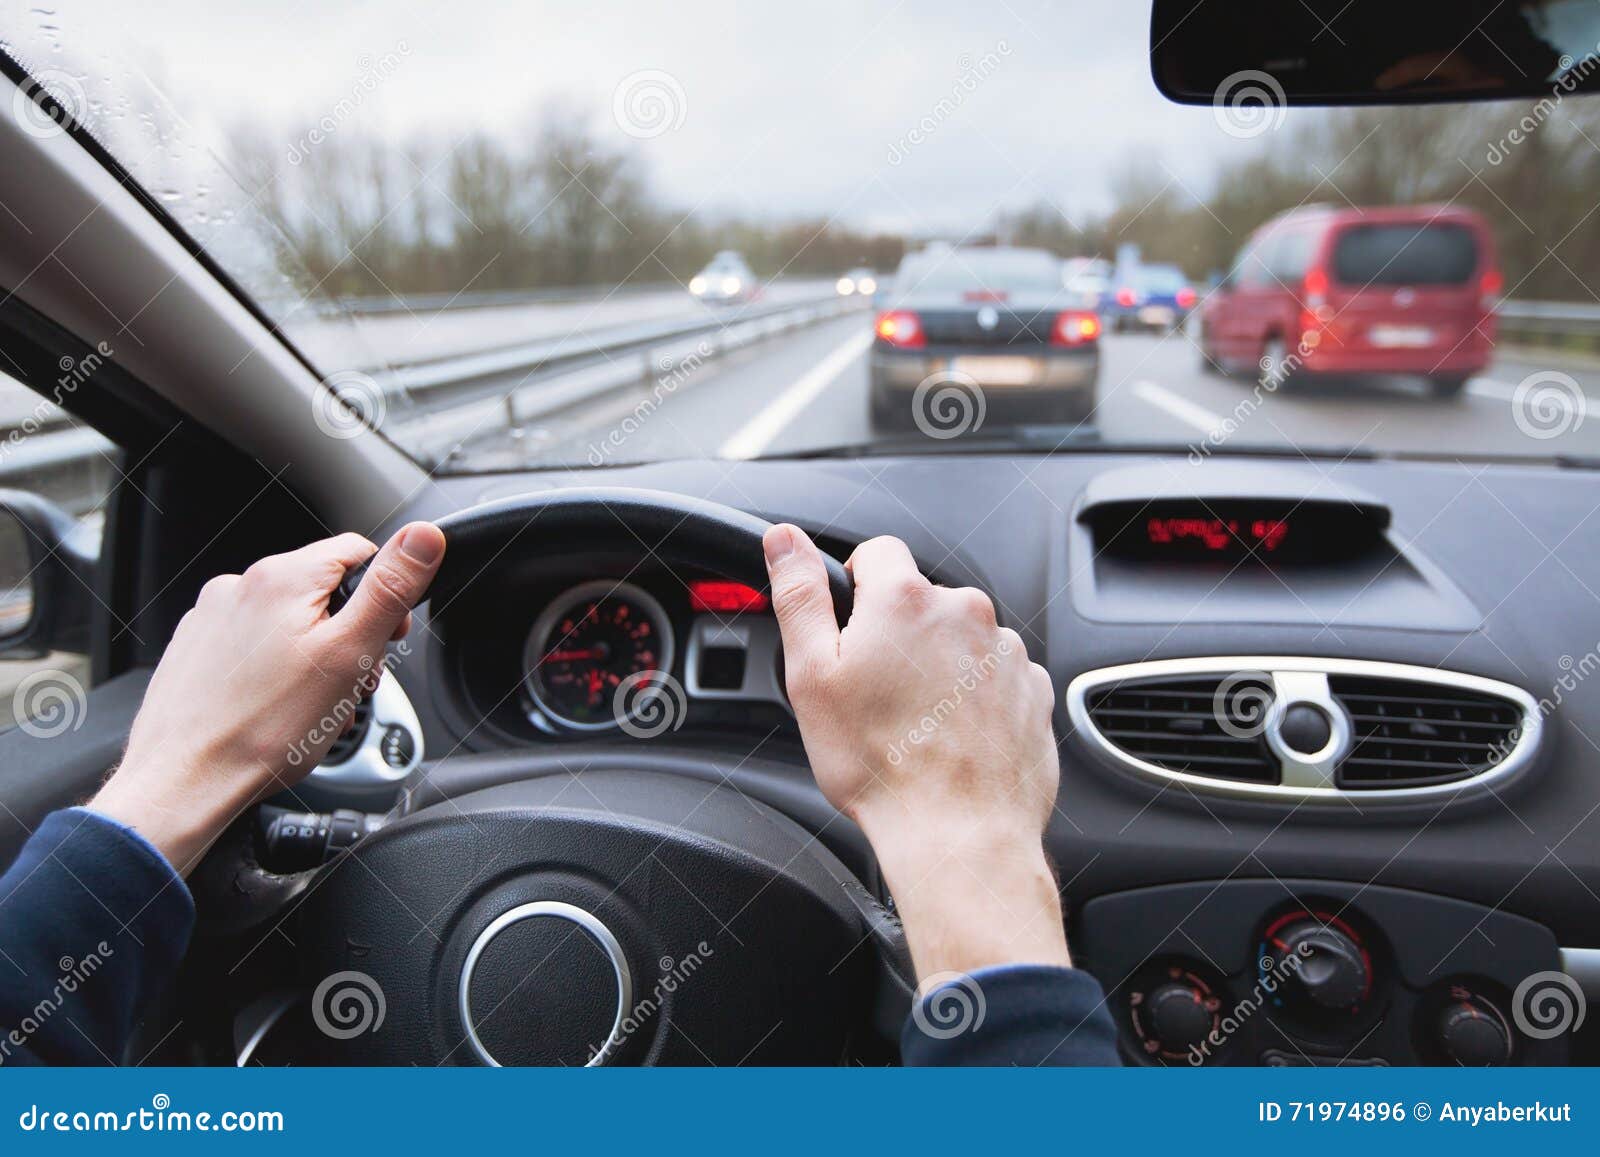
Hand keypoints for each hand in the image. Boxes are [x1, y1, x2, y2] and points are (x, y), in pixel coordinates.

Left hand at [91, 522, 446, 874]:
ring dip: (314, 654)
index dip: (386, 595)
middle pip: (323, 590)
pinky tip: (276, 706)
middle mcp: (239, 586)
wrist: (184, 781)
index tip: (388, 638)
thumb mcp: (350, 654)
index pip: (359, 552)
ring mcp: (212, 617)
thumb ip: (390, 589)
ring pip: (288, 620)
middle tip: (351, 683)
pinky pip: (254, 645)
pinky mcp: (196, 649)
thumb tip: (424, 536)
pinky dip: (275, 669)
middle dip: (348, 633)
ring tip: (312, 704)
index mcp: (282, 577)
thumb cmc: (264, 729)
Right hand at [762, 523, 1069, 980]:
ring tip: (916, 727)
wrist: (959, 835)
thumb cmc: (880, 766)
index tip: (849, 635)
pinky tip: (952, 740)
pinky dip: (974, 699)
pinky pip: (995, 678)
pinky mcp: (1033, 691)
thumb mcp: (812, 676)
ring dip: (939, 669)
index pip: (878, 554)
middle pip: (921, 602)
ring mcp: (1006, 652)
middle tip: (875, 696)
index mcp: (906, 599)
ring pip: (959, 642)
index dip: (855, 590)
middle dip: (898, 637)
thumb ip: (799, 595)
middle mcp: (966, 612)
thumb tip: (784, 539)